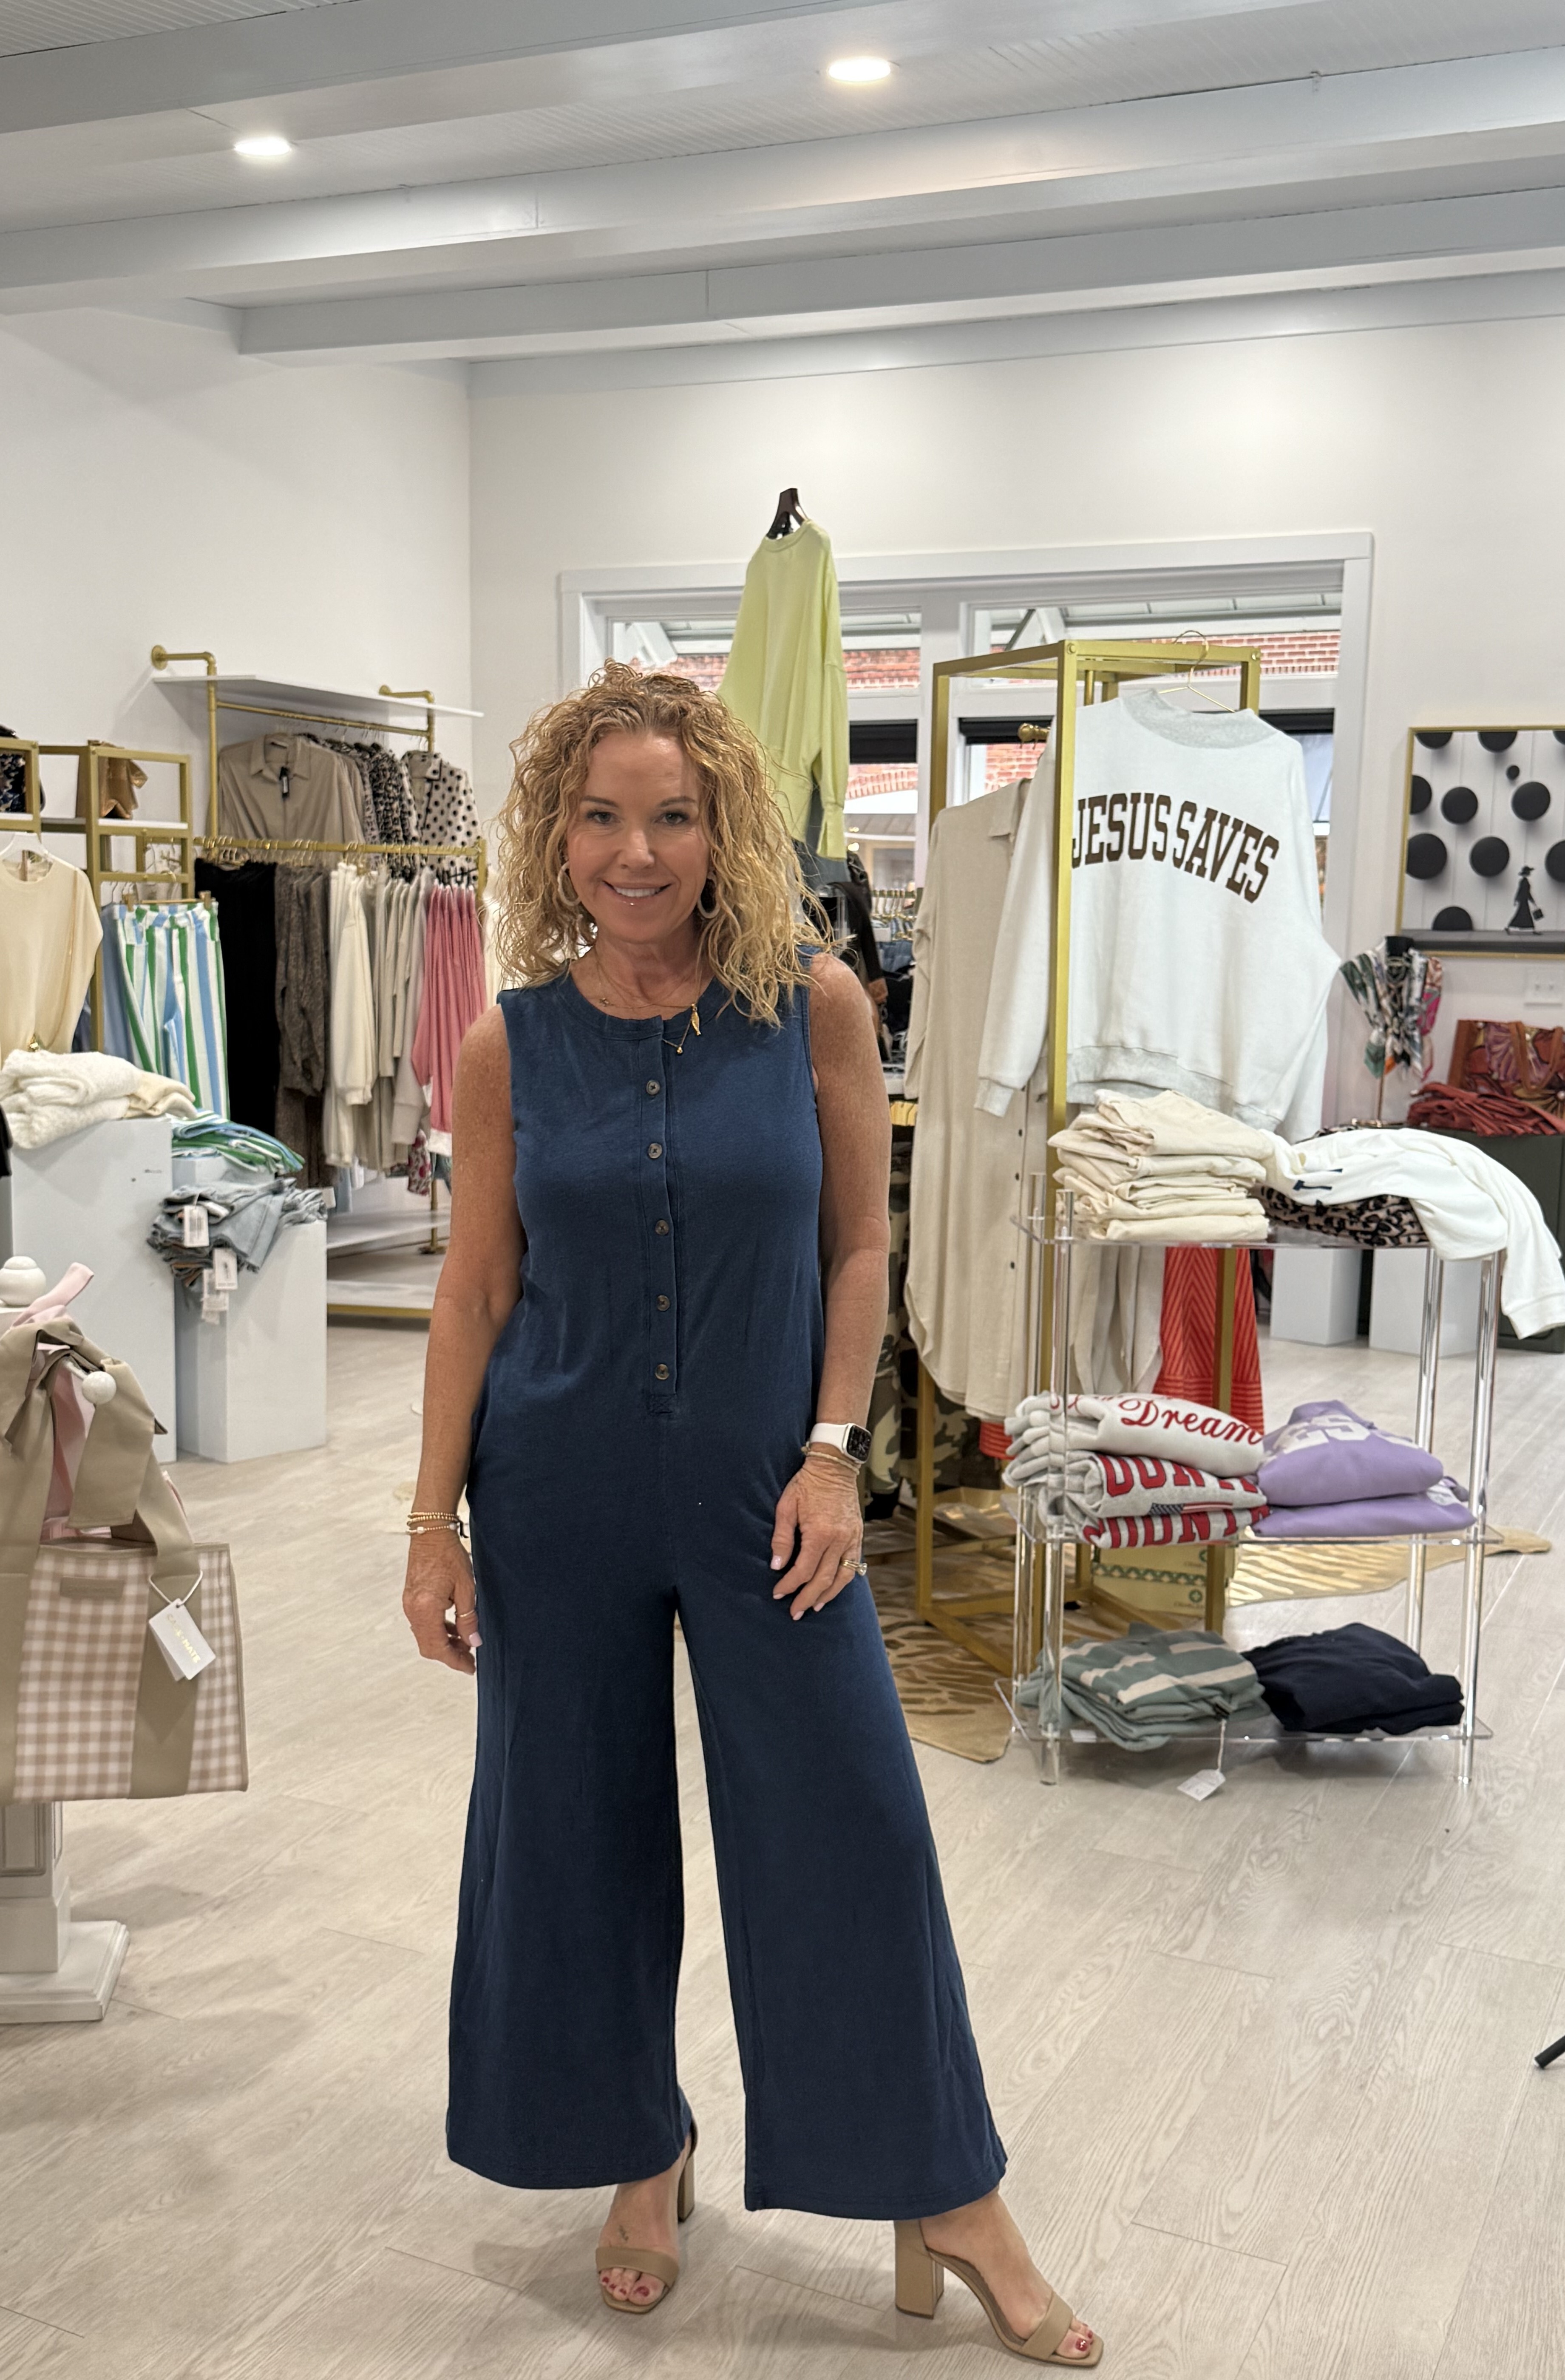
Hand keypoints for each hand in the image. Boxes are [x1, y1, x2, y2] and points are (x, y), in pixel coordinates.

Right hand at [403, 1529, 480, 1674]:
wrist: (430, 1532)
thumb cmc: (449, 1555)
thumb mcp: (466, 1588)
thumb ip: (468, 1618)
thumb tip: (473, 1642)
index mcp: (426, 1609)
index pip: (438, 1647)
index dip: (455, 1661)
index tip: (470, 1668)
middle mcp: (413, 1610)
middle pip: (428, 1647)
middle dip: (450, 1655)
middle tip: (470, 1657)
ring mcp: (409, 1605)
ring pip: (425, 1636)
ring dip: (444, 1642)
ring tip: (466, 1641)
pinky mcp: (411, 1599)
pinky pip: (422, 1624)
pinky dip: (438, 1630)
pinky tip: (453, 1627)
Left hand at [770, 1451, 863, 1618]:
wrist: (834, 1467)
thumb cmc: (806, 1484)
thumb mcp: (786, 1507)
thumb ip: (782, 1538)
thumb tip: (776, 1566)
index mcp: (819, 1532)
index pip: (804, 1570)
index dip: (789, 1585)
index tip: (777, 1593)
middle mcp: (839, 1539)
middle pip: (823, 1579)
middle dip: (807, 1598)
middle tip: (795, 1612)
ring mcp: (852, 1538)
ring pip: (843, 1576)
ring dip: (828, 1594)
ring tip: (815, 1606)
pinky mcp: (858, 1535)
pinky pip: (854, 1564)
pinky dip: (844, 1579)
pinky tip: (834, 1588)